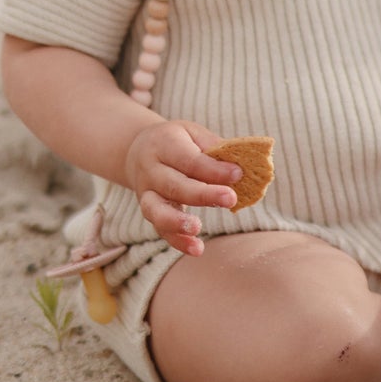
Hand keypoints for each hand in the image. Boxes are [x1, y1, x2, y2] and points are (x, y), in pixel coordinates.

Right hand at [124, 120, 243, 254]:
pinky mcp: (148, 211)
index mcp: (164, 144)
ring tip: (197, 228)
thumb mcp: (193, 133)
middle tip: (230, 199)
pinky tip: (196, 248)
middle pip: (175, 185)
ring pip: (157, 210)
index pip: (189, 159)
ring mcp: (146, 192)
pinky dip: (177, 241)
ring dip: (177, 221)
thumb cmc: (175, 141)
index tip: (238, 174)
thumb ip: (215, 148)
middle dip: (203, 194)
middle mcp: (151, 169)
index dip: (213, 169)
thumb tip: (244, 166)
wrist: (136, 149)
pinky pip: (160, 228)